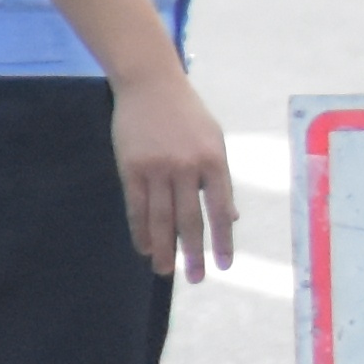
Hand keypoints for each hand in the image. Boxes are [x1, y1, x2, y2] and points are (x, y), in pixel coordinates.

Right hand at [115, 67, 238, 281]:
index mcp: (214, 160)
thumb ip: (221, 180)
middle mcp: (187, 166)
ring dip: (164, 248)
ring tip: (166, 271)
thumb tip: (231, 218)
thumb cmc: (187, 115)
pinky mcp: (131, 167)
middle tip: (195, 279)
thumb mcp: (214, 140)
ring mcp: (158, 167)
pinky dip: (140, 230)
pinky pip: (136, 207)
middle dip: (193, 253)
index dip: (223, 240)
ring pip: (161, 218)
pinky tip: (144, 248)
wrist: (151, 84)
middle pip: (190, 219)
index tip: (225, 265)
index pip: (221, 209)